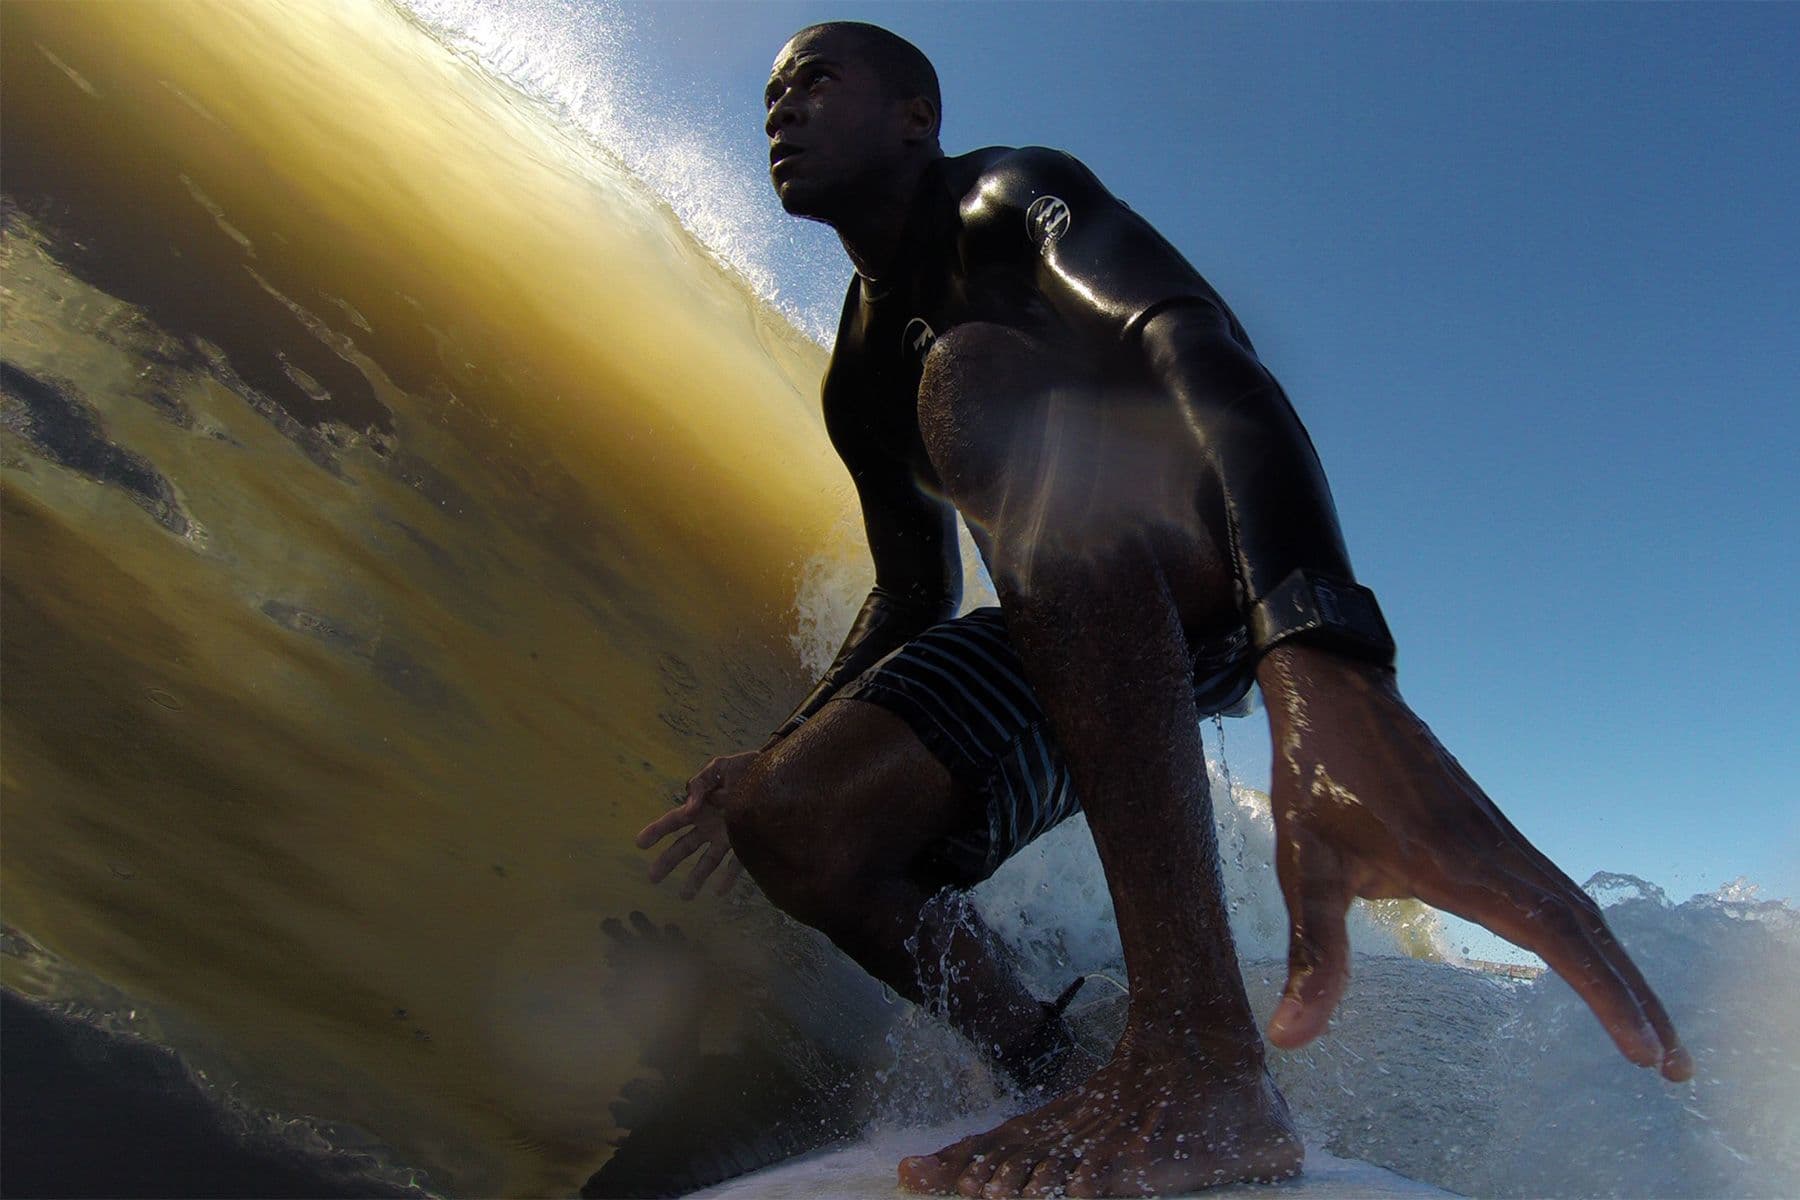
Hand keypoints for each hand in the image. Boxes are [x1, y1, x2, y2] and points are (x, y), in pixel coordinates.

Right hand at [635, 751, 756, 898]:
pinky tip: (719, 891)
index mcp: (702, 807)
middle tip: (652, 878)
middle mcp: (711, 825)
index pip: (674, 820)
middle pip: (685, 846)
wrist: (779, 772)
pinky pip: (737, 864)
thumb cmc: (746, 768)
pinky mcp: (749, 843)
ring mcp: (729, 836)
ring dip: (696, 878)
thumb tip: (688, 809)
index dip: (656, 831)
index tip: (640, 844)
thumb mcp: (721, 768)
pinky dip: (728, 878)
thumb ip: (701, 784)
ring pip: (708, 860)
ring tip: (685, 897)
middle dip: (668, 861)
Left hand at [1256, 643, 1692, 1081]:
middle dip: (1635, 997)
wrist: (1336, 693)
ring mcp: (1500, 836)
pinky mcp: (1493, 831)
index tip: (1645, 1050)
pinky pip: (1557, 889)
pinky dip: (1590, 935)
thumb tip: (1291, 1037)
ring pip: (1579, 908)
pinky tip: (1597, 961)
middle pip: (1586, 928)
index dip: (1603, 992)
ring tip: (1654, 1034)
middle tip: (1676, 1068)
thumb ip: (1312, 954)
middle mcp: (1493, 849)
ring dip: (1621, 969)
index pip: (1551, 934)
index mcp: (1453, 862)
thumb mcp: (1303, 867)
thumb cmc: (1316, 778)